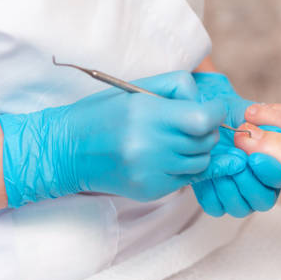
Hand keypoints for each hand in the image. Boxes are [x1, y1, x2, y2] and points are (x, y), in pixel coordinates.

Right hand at [0, 71, 245, 206]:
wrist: (66, 150)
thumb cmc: (104, 113)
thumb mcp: (137, 88)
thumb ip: (178, 89)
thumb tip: (209, 103)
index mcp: (147, 115)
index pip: (203, 119)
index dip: (214, 113)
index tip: (211, 110)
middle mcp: (150, 146)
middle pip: (206, 141)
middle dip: (206, 131)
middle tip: (190, 125)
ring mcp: (151, 172)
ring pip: (201, 162)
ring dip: (197, 151)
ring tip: (175, 141)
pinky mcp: (150, 190)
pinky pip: (187, 179)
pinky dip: (184, 168)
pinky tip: (165, 157)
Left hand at [190, 73, 280, 216]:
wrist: (204, 116)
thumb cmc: (228, 114)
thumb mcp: (247, 112)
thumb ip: (263, 123)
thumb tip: (270, 133)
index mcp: (273, 165)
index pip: (279, 179)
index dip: (269, 171)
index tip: (254, 157)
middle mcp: (259, 185)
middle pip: (263, 200)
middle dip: (249, 182)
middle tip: (236, 161)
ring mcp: (238, 195)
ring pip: (240, 208)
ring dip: (230, 188)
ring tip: (220, 165)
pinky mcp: (215, 200)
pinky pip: (215, 207)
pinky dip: (211, 192)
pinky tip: (207, 173)